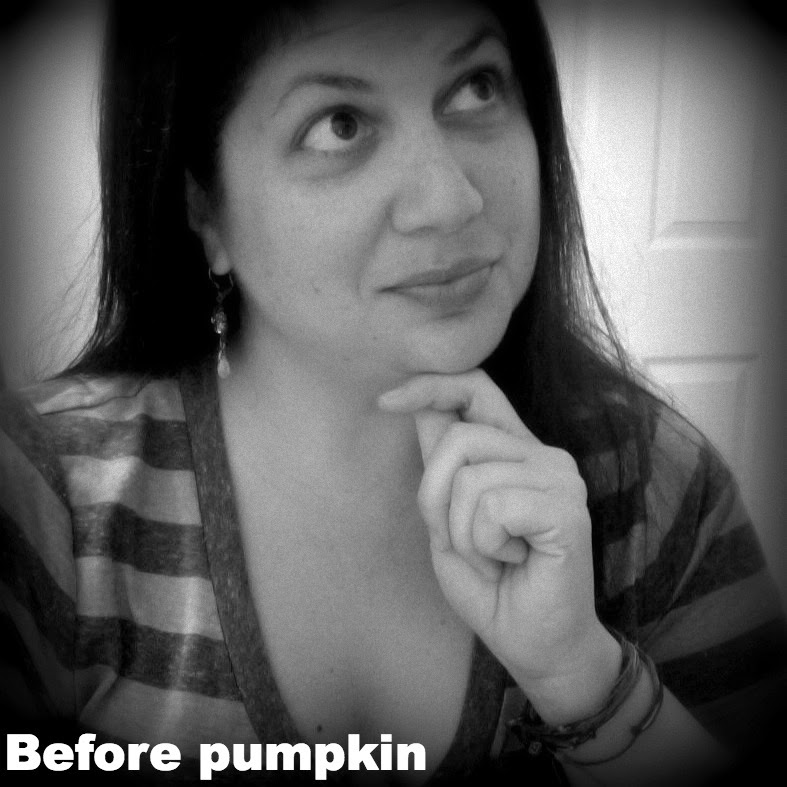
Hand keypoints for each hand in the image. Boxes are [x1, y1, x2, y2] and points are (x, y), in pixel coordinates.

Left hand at [379, 369, 619, 718]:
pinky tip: (512, 561)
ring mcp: (559, 478)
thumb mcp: (447, 518)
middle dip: (434, 497)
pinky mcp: (566, 508)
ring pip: (469, 477)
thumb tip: (422, 407)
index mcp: (515, 450)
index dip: (429, 386)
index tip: (384, 401)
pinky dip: (484, 545)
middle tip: (461, 543)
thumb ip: (442, 465)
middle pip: (458, 437)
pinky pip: (492, 507)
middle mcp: (542, 454)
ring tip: (492, 557)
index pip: (475, 388)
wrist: (534, 645)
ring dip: (461, 532)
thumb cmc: (492, 584)